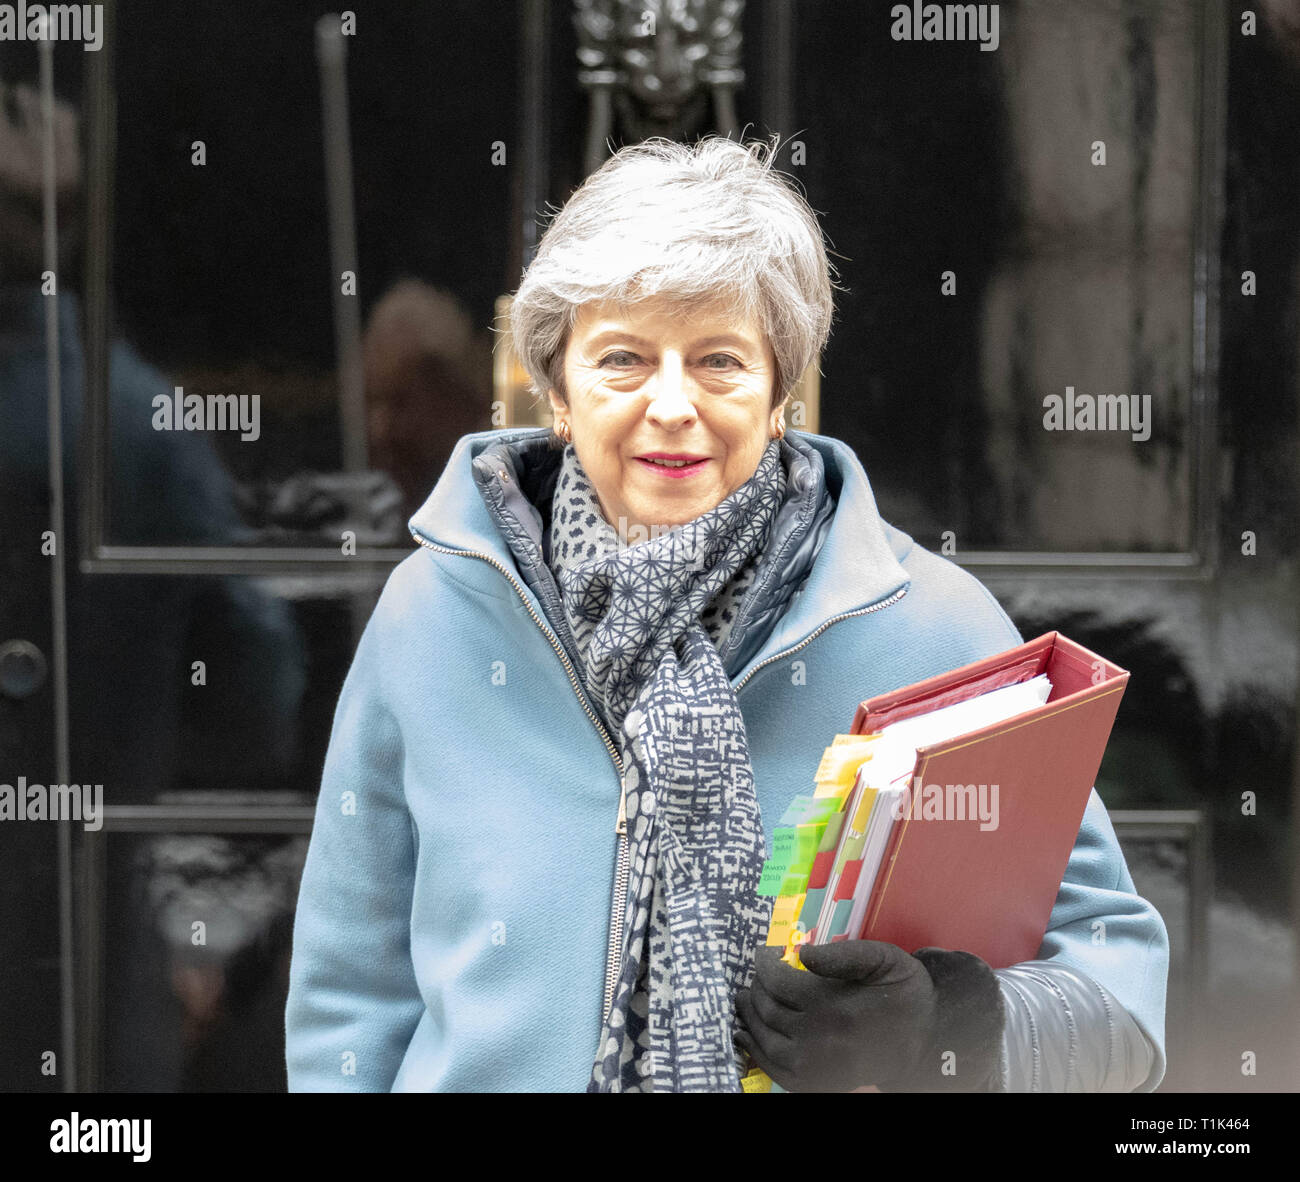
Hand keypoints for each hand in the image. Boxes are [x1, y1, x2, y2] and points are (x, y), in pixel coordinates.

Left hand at [734, 940, 1004, 1092]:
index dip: (764, 965)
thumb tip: (802, 953)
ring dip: (749, 1017)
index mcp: (833, 1006)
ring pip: (765, 1040)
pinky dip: (755, 1051)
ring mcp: (815, 1067)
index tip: (764, 955)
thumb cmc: (902, 994)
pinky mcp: (817, 1084)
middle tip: (756, 976)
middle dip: (756, 989)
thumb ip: (842, 954)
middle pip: (768, 1010)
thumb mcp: (883, 960)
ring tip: (743, 1000)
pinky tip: (745, 1035)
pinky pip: (775, 1069)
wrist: (926, 1040)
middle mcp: (819, 1040)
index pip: (777, 982)